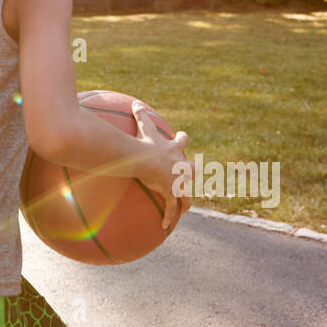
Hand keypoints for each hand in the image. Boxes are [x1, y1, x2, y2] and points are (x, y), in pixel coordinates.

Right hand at [132, 100, 192, 229]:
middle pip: (191, 168)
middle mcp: (179, 165)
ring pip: (186, 192)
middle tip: (190, 173)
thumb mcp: (143, 126)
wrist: (146, 160)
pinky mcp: (171, 192)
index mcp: (173, 149)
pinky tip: (166, 225)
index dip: (181, 140)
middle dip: (192, 171)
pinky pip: (171, 206)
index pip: (181, 142)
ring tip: (187, 207)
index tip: (181, 138)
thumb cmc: (144, 143)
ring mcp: (177, 180)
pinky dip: (168, 215)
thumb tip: (134, 101)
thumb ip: (140, 114)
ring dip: (187, 199)